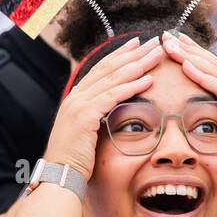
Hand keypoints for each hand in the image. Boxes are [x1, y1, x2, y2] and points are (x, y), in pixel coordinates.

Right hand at [44, 36, 165, 179]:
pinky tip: (148, 80)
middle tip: (154, 42)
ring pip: (112, 78)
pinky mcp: (85, 115)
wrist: (59, 175)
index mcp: (75, 97)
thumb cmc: (75, 160)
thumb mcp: (85, 133)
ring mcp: (78, 104)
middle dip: (133, 53)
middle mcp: (75, 96)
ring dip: (138, 65)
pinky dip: (131, 86)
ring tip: (157, 55)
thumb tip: (111, 113)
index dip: (120, 54)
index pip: (100, 69)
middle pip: (108, 67)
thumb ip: (95, 118)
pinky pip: (112, 97)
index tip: (138, 44)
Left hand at [160, 32, 216, 188]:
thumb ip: (210, 123)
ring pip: (214, 71)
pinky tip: (186, 65)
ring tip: (170, 44)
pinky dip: (203, 75)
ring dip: (190, 56)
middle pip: (211, 63)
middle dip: (187, 48)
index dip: (191, 54)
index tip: (172, 43)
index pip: (211, 69)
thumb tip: (188, 123)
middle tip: (166, 35)